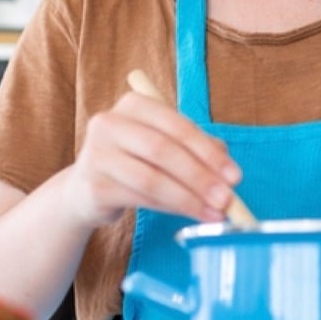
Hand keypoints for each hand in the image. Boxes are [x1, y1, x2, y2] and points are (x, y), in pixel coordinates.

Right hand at [62, 86, 242, 227]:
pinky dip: (170, 208)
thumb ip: (197, 150)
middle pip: (163, 150)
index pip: (177, 125)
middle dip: (200, 177)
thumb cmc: (135, 161)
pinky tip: (190, 215)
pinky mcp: (94, 187)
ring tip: (213, 213)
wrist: (86, 189)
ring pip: (151, 178)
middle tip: (227, 198)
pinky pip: (139, 198)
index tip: (234, 176)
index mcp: (133, 105)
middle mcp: (109, 124)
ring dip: (188, 198)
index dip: (207, 151)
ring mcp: (97, 155)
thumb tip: (228, 171)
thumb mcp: (165, 146)